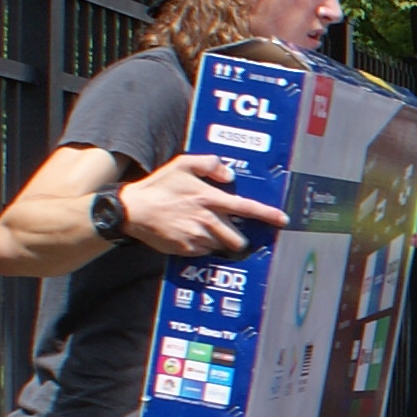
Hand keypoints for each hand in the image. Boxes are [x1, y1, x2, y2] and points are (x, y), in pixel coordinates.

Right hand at [120, 154, 283, 257]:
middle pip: (238, 238)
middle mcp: (207, 220)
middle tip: (223, 228)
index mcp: (210, 198)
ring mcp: (197, 237)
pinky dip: (201, 245)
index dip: (267, 215)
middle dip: (236, 237)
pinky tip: (188, 233)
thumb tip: (230, 175)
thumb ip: (210, 164)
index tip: (283, 220)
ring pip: (222, 246)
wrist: (133, 210)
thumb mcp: (183, 164)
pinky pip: (204, 252)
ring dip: (218, 240)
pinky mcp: (187, 249)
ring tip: (201, 229)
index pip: (246, 208)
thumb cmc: (159, 186)